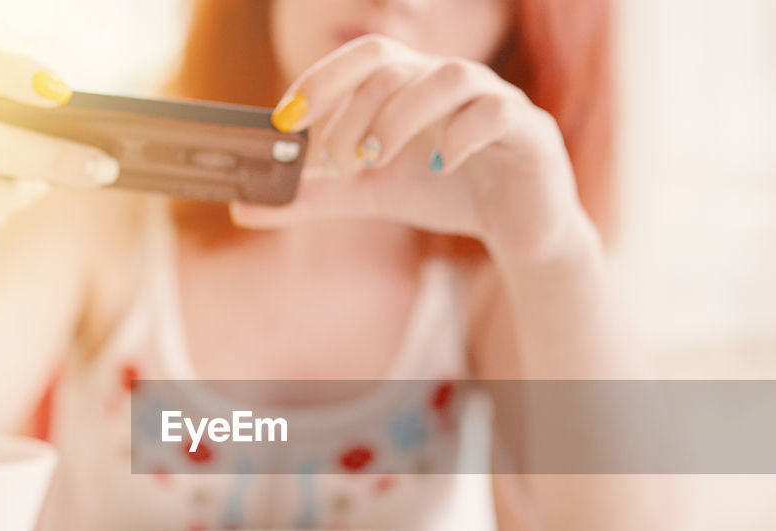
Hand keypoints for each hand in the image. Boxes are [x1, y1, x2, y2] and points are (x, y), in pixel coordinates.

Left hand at [231, 35, 586, 257]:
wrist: (518, 228)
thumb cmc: (446, 193)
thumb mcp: (370, 194)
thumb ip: (313, 197)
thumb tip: (245, 208)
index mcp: (413, 84)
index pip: (365, 57)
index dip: (322, 79)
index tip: (286, 120)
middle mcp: (451, 80)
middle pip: (396, 66)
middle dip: (355, 112)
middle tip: (337, 161)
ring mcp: (494, 100)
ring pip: (449, 77)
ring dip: (402, 117)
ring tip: (377, 162)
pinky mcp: (530, 132)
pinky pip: (496, 113)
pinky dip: (463, 135)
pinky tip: (441, 169)